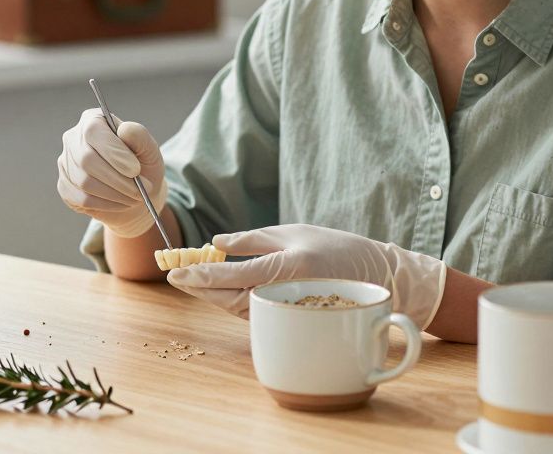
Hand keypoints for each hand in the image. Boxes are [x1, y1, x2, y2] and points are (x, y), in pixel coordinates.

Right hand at [57, 108, 167, 237]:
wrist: (135, 192)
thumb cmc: (141, 165)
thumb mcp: (148, 148)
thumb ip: (139, 136)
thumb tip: (125, 130)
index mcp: (92, 121)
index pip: (93, 132)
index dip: (113, 152)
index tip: (135, 170)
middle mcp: (73, 139)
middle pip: (87, 159)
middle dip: (118, 179)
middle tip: (140, 190)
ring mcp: (66, 163)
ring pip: (85, 182)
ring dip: (115, 194)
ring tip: (135, 197)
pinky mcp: (65, 186)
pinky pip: (82, 199)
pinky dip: (107, 204)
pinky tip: (121, 202)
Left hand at [166, 224, 446, 327]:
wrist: (377, 278)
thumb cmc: (336, 248)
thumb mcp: (295, 232)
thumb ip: (254, 239)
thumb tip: (217, 243)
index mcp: (287, 268)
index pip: (233, 276)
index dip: (201, 276)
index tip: (176, 272)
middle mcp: (285, 294)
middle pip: (229, 298)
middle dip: (199, 289)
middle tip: (175, 276)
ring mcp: (287, 311)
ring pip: (238, 309)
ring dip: (211, 296)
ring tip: (190, 279)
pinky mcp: (289, 319)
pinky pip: (253, 312)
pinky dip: (231, 300)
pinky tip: (218, 289)